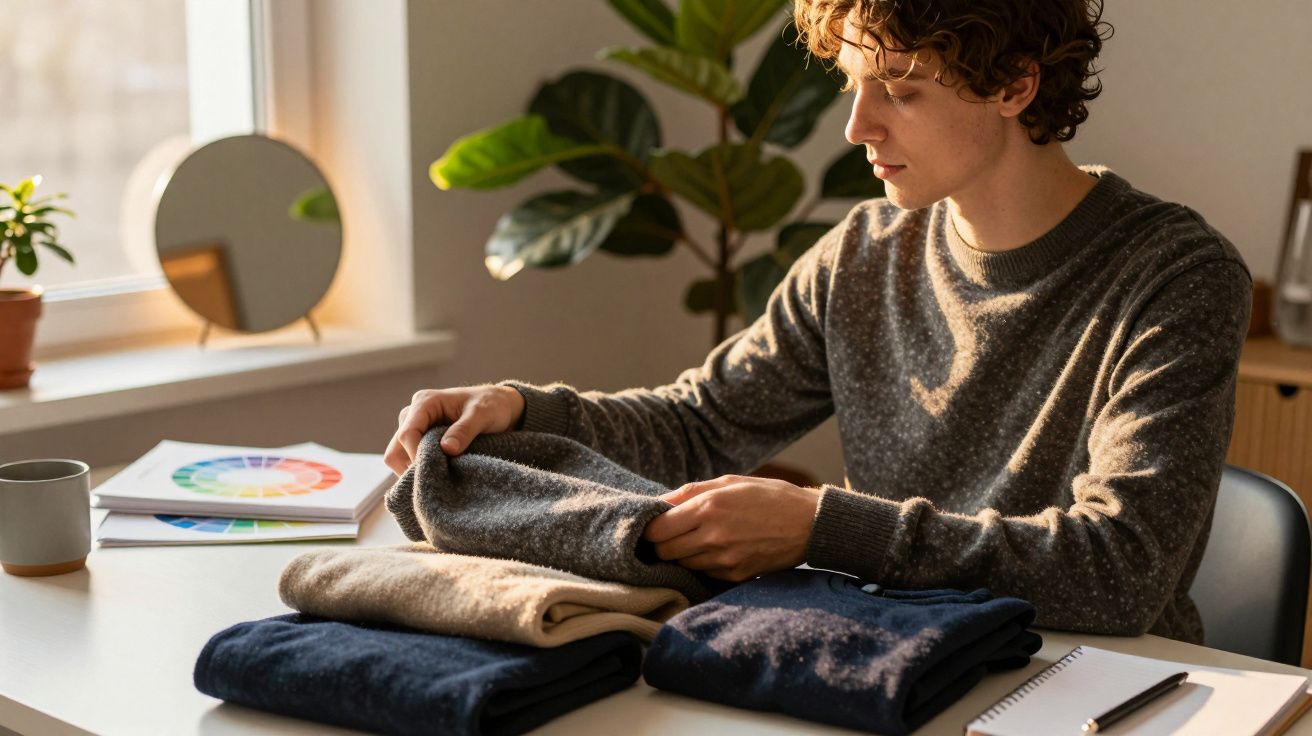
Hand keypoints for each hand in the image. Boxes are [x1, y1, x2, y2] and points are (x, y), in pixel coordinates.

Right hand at [383, 385, 525, 474]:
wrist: (499, 406)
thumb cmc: (491, 405)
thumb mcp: (483, 415)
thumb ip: (465, 430)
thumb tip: (446, 449)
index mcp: (425, 402)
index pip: (407, 434)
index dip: (416, 457)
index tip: (434, 473)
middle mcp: (413, 414)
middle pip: (396, 450)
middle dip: (412, 468)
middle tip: (436, 482)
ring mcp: (415, 429)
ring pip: (398, 458)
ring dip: (415, 472)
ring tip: (439, 480)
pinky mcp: (419, 441)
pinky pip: (407, 461)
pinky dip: (419, 472)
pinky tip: (437, 478)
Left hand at [642, 475, 821, 581]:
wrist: (809, 524)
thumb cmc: (768, 496)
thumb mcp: (730, 482)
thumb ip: (691, 492)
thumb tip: (659, 502)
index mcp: (708, 508)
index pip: (656, 531)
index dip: (650, 529)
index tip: (654, 525)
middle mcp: (712, 537)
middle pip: (664, 552)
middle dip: (663, 543)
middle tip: (675, 533)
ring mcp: (724, 560)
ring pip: (683, 565)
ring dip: (684, 554)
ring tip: (701, 539)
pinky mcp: (735, 576)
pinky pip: (704, 573)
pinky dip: (704, 564)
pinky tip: (719, 550)